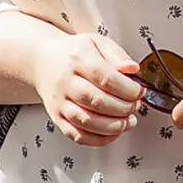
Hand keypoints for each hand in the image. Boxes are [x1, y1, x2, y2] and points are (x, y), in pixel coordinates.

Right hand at [31, 33, 145, 146]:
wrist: (43, 60)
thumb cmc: (72, 53)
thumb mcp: (97, 42)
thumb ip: (118, 55)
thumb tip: (132, 68)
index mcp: (78, 60)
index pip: (106, 78)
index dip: (128, 89)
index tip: (139, 91)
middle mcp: (66, 82)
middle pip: (97, 101)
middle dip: (124, 108)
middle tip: (134, 106)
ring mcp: (60, 103)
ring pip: (88, 122)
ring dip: (113, 126)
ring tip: (127, 121)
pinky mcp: (57, 118)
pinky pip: (77, 135)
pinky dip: (98, 139)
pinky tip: (112, 132)